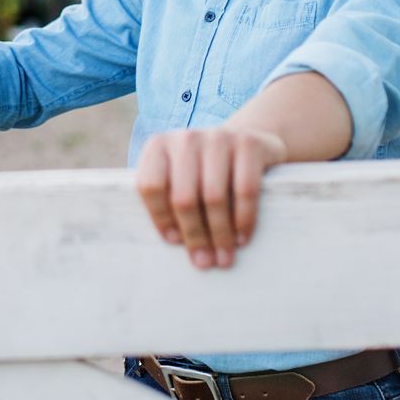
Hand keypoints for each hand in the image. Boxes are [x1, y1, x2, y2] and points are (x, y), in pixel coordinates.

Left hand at [134, 126, 288, 269]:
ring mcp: (218, 138)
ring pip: (214, 197)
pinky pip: (245, 190)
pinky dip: (244, 219)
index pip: (150, 186)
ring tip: (224, 258)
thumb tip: (175, 244)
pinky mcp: (249, 144)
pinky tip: (242, 239)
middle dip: (194, 235)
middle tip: (204, 262)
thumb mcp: (180, 176)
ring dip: (220, 234)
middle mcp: (186, 138)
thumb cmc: (205, 171)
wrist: (249, 142)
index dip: (160, 217)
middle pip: (183, 197)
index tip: (174, 242)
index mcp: (159, 146)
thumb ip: (168, 201)